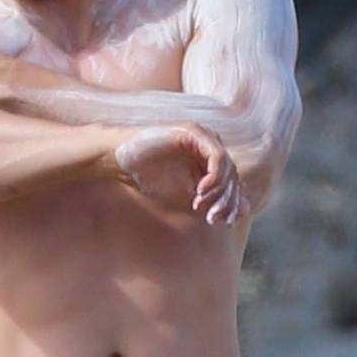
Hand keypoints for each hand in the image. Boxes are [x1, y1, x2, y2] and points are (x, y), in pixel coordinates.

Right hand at [115, 124, 248, 225]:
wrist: (120, 160)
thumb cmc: (147, 177)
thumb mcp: (184, 195)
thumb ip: (209, 201)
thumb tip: (236, 215)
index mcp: (209, 159)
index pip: (233, 182)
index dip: (233, 204)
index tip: (225, 223)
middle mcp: (210, 145)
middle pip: (234, 176)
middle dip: (227, 202)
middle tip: (213, 219)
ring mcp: (204, 136)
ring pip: (228, 168)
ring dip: (219, 193)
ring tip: (203, 208)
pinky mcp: (194, 133)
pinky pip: (216, 158)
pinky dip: (213, 178)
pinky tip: (199, 193)